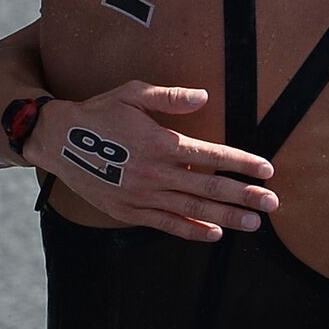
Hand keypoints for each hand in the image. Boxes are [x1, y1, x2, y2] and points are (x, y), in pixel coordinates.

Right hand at [23, 80, 276, 240]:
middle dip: (245, 196)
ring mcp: (142, 196)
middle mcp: (155, 174)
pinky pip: (166, 224)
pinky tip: (215, 234)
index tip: (267, 169)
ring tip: (255, 223)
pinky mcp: (128, 211)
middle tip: (272, 203)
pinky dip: (192, 230)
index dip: (242, 163)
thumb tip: (204, 97)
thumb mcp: (133, 93)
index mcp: (161, 144)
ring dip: (227, 217)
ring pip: (193, 209)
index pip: (212, 156)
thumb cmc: (100, 112)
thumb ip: (170, 98)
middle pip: (210, 188)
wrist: (56, 140)